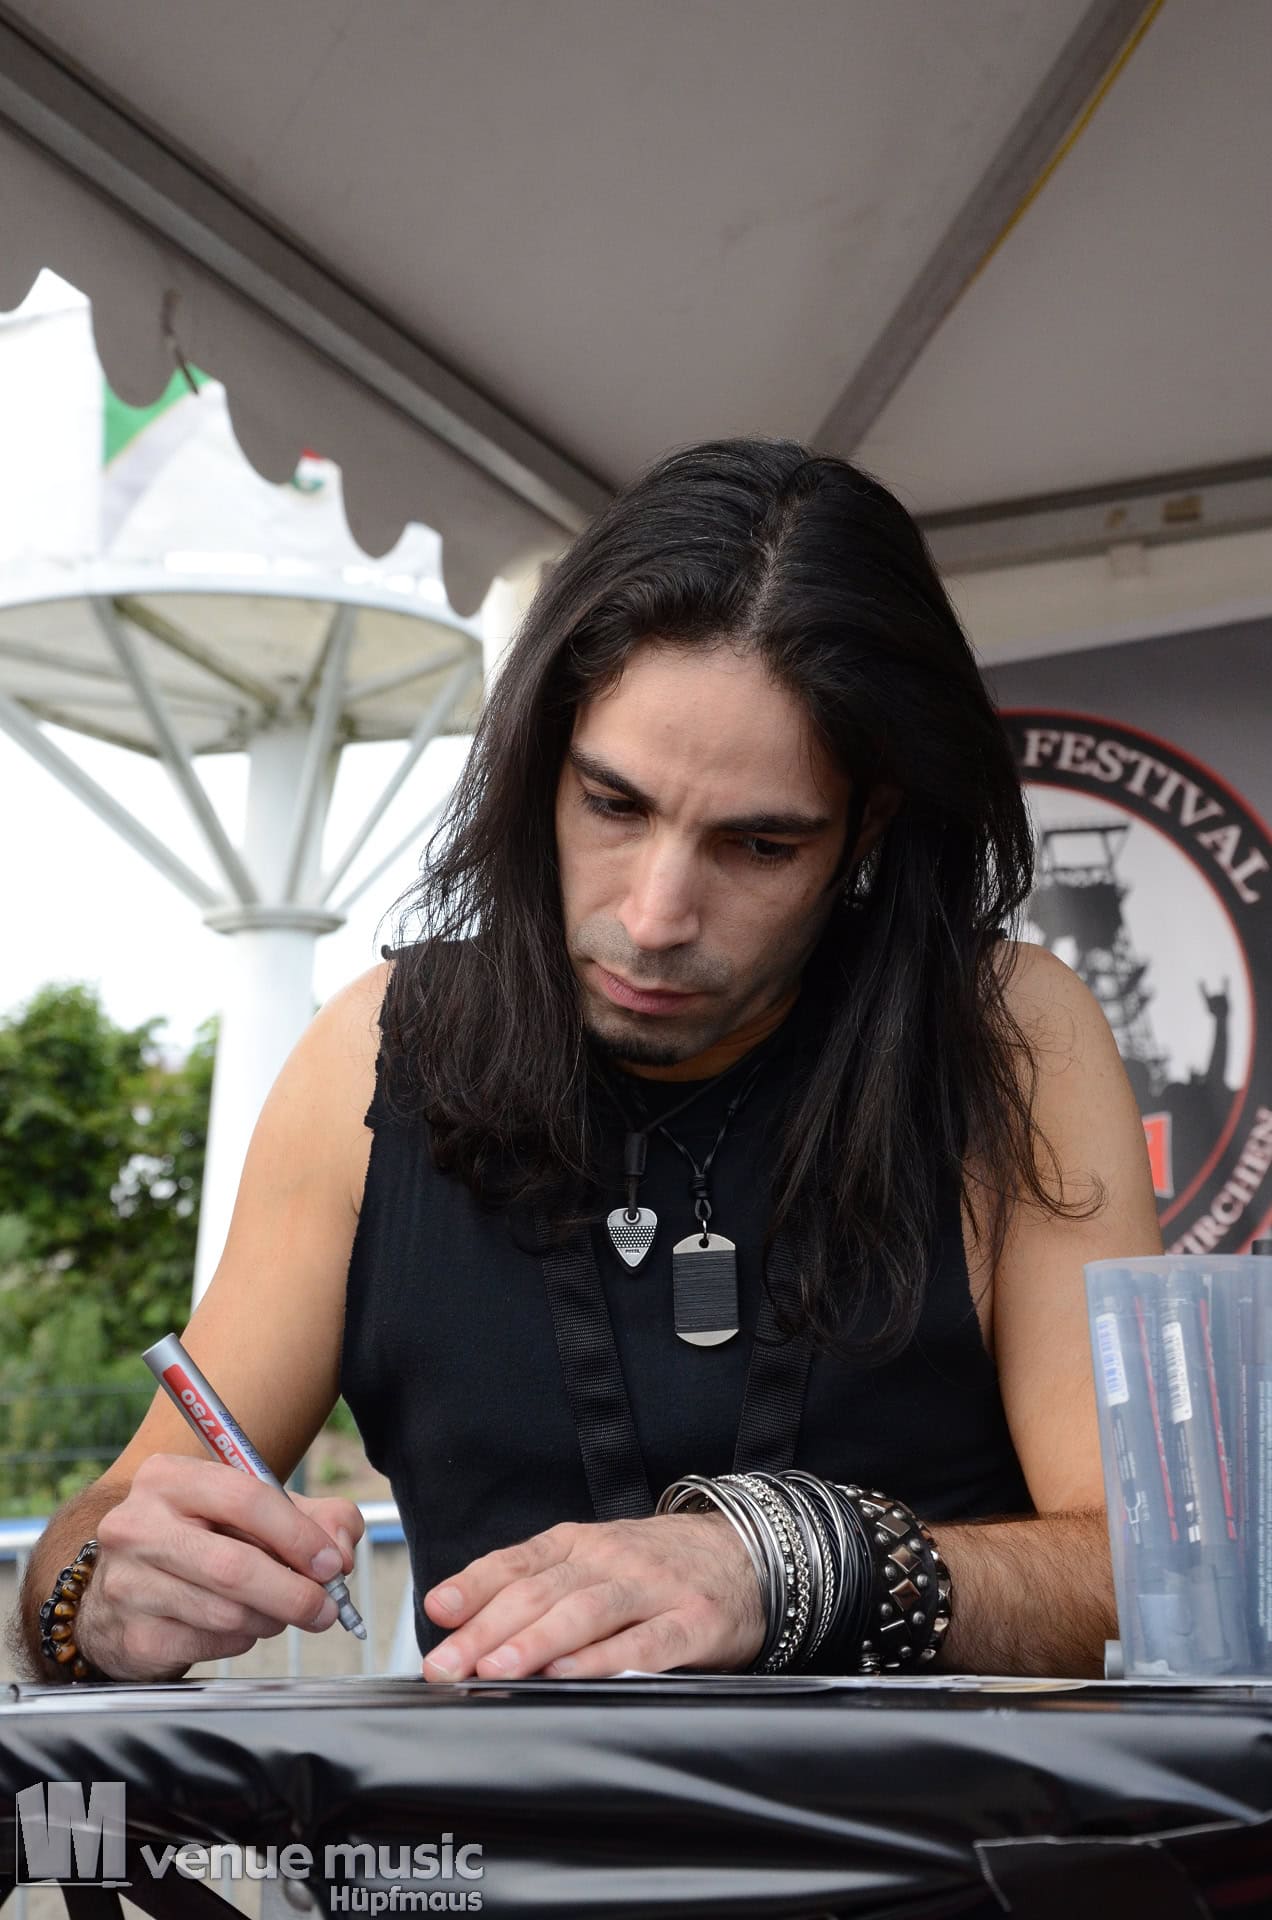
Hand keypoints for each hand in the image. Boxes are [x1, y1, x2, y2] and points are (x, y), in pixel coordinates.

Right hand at [77, 1453, 364, 1679]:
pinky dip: (240, 1641)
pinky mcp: (132, 1635)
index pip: (246, 1499)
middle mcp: (137, 1526)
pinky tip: (237, 1624)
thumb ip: (317, 1516)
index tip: (331, 1564)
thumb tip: (340, 1552)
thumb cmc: (204, 1539)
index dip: (299, 1535)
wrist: (126, 1589)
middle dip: (294, 1593)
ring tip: (278, 1610)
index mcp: (169, 1478)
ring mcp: (128, 1584)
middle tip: (325, 1608)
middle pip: (234, 1566)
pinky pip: (209, 1645)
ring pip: (226, 1613)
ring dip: (270, 1619)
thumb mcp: (259, 1511)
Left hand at [419, 1512, 764, 1680]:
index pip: (519, 1562)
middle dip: (488, 1630)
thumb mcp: (596, 1558)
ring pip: (587, 1612)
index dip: (475, 1585)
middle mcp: (613, 1559)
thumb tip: (459, 1616)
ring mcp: (655, 1589)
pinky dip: (607, 1659)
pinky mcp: (694, 1622)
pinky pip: (647, 1643)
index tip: (439, 1611)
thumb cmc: (658, 1565)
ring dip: (537, 1642)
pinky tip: (574, 1675)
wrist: (747, 1552)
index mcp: (582, 1542)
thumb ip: (538, 1583)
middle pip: (542, 1591)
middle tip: (448, 1664)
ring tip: (498, 1668)